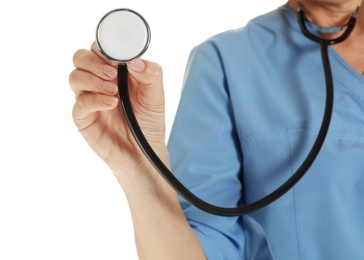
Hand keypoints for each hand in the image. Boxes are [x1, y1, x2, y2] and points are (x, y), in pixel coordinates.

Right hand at [69, 42, 165, 181]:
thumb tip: (135, 61)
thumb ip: (150, 74)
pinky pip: (79, 104)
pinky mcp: (83, 118)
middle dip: (94, 61)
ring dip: (93, 79)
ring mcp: (89, 99)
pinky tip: (111, 104)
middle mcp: (98, 81)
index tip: (119, 57)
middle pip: (80, 58)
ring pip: (75, 77)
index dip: (106, 48)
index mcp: (115, 71)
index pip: (100, 48)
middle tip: (113, 74)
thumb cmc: (148, 121)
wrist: (144, 151)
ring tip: (114, 91)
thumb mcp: (156, 95)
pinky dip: (94, 100)